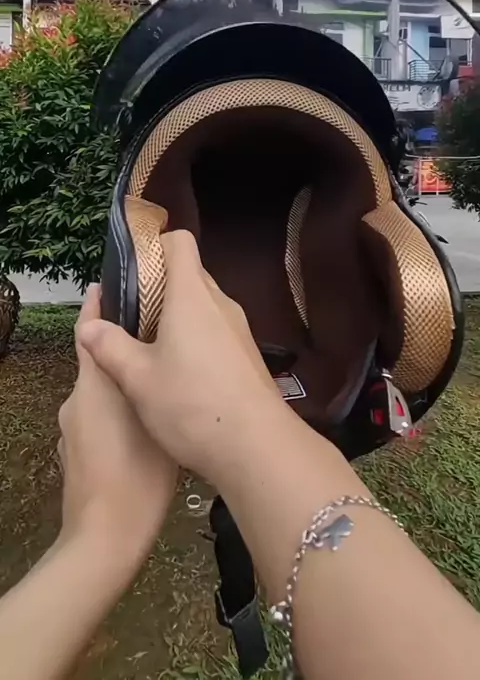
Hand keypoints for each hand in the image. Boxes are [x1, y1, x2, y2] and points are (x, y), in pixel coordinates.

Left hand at [58, 285, 177, 560]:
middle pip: (98, 364)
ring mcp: (72, 432)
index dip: (97, 306)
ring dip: (123, 390)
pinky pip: (98, 424)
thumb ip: (147, 379)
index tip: (111, 283)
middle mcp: (76, 401)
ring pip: (101, 397)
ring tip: (163, 393)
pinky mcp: (75, 456)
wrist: (105, 538)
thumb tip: (146, 353)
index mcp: (93, 384)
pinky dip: (116, 419)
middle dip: (124, 353)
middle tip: (163, 347)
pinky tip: (146, 433)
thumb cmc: (139, 472)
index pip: (88, 331)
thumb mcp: (154, 416)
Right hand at [77, 232, 281, 480]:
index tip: (130, 271)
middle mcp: (219, 303)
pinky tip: (178, 374)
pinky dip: (195, 339)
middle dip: (158, 288)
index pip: (180, 242)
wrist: (257, 447)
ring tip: (147, 349)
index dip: (154, 246)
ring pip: (203, 306)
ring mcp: (238, 329)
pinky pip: (216, 331)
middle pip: (189, 274)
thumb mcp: (137, 378)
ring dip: (176, 317)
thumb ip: (109, 347)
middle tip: (129, 318)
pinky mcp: (247, 355)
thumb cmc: (192, 404)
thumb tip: (89, 326)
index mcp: (191, 295)